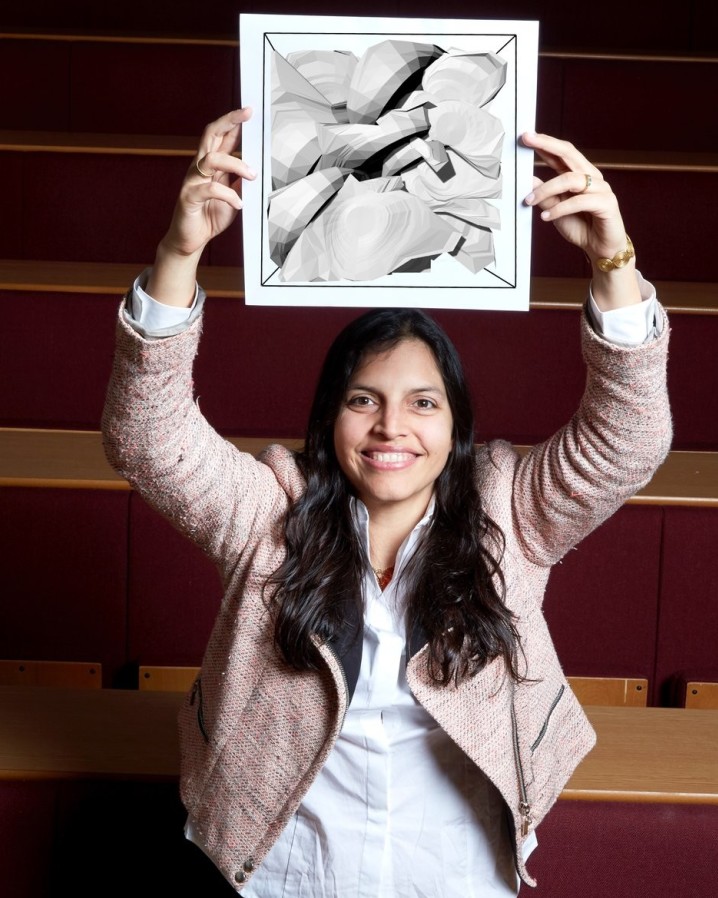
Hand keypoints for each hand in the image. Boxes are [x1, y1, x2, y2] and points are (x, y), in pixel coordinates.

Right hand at [147, 109, 255, 305]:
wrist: (190, 240)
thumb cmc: (209, 217)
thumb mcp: (232, 197)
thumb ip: (239, 181)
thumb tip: (254, 167)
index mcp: (209, 166)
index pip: (219, 137)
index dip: (233, 122)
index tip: (248, 111)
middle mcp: (198, 168)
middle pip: (210, 135)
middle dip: (229, 122)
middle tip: (245, 116)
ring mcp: (191, 181)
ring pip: (212, 159)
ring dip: (236, 164)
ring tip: (252, 176)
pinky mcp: (189, 197)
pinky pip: (210, 189)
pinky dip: (228, 195)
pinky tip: (238, 204)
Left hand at [520, 132, 628, 265]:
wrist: (600, 249)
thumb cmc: (581, 227)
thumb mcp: (555, 210)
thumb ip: (544, 195)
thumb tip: (527, 180)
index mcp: (579, 175)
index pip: (561, 154)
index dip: (544, 143)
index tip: (526, 136)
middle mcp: (591, 177)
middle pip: (569, 153)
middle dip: (547, 145)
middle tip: (527, 140)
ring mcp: (601, 188)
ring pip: (570, 179)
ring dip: (546, 189)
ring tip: (530, 201)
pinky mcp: (607, 203)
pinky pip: (579, 201)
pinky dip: (560, 209)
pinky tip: (546, 217)